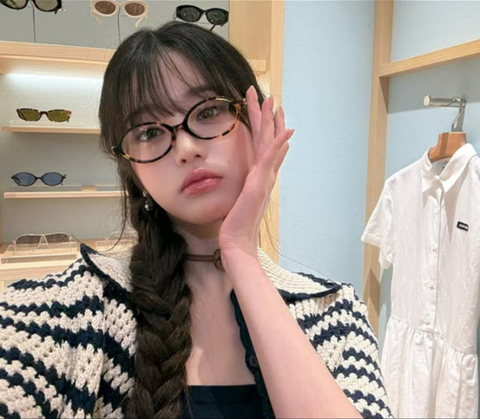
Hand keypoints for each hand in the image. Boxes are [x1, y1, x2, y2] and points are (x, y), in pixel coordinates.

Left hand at [219, 86, 294, 262]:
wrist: (238, 240)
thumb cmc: (237, 223)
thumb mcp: (239, 200)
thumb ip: (245, 188)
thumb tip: (246, 181)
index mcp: (260, 176)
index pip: (264, 146)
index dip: (267, 128)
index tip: (268, 111)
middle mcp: (266, 174)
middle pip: (268, 139)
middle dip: (268, 117)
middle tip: (270, 96)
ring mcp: (264, 178)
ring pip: (269, 143)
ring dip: (272, 122)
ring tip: (273, 102)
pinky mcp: (260, 183)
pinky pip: (270, 158)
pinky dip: (278, 144)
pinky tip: (285, 130)